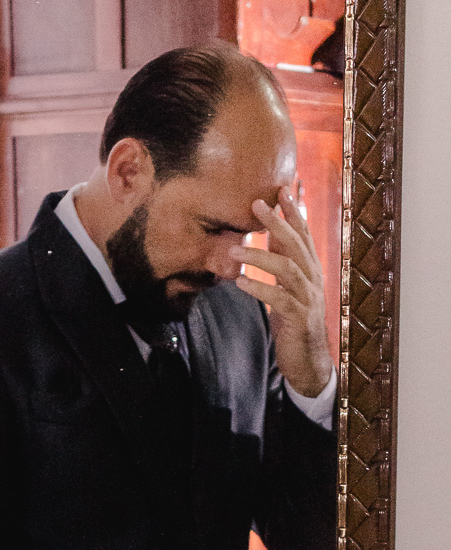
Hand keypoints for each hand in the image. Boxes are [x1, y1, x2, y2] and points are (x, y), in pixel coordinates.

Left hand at [234, 186, 332, 400]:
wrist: (308, 360)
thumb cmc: (295, 321)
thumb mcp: (289, 287)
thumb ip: (284, 263)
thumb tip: (274, 236)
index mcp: (311, 270)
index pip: (304, 234)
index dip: (294, 211)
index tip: (282, 189)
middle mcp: (313, 279)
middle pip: (297, 244)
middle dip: (277, 222)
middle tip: (256, 203)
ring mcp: (308, 298)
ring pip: (288, 269)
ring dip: (260, 256)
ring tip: (235, 250)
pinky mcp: (299, 318)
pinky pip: (279, 299)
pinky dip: (259, 289)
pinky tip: (240, 283)